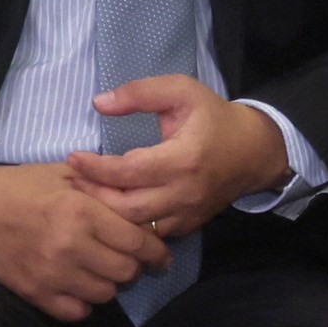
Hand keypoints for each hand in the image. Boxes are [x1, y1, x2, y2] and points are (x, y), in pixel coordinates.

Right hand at [0, 160, 168, 321]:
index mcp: (81, 212)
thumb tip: (145, 199)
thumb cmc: (19, 185)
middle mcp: (70, 246)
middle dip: (135, 266)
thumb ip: (105, 188)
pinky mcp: (33, 293)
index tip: (160, 254)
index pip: (138, 242)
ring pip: (106, 294)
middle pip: (126, 271)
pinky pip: (77, 313)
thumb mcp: (65, 174)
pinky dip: (84, 303)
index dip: (156, 251)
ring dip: (110, 284)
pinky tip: (80, 286)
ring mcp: (51, 274)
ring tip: (102, 270)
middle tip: (130, 259)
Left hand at [66, 75, 292, 239]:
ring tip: (86, 196)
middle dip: (94, 195)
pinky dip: (127, 226)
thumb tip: (99, 103)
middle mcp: (185, 192)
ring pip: (137, 227)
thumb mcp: (181, 92)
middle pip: (127, 207)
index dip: (95, 168)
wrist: (254, 152)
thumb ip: (140, 93)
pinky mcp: (188, 225)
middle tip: (73, 180)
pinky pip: (150, 234)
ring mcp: (188, 213)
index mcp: (184, 158)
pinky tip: (111, 211)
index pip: (129, 171)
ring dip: (107, 214)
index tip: (73, 157)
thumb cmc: (213, 118)